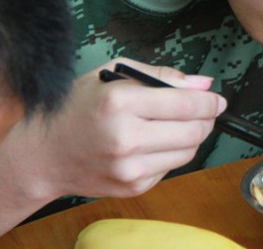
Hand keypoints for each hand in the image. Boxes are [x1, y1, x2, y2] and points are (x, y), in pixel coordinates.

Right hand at [10, 58, 226, 199]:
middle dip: (207, 119)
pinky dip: (172, 153)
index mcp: (120, 102)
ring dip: (193, 136)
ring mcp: (129, 167)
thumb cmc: (79, 106)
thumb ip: (162, 76)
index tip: (218, 100)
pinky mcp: (132, 187)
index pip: (186, 104)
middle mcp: (126, 137)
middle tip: (204, 111)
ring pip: (188, 152)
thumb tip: (204, 84)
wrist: (44, 154)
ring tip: (177, 125)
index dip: (210, 102)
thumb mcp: (114, 74)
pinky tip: (154, 143)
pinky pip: (171, 167)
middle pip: (194, 131)